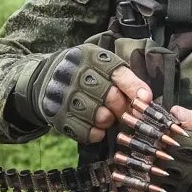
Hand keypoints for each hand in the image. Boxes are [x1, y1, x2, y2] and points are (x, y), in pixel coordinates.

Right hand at [22, 45, 150, 143]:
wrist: (44, 80)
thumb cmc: (84, 73)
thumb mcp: (101, 66)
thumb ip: (125, 79)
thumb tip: (146, 99)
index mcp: (91, 57)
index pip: (119, 74)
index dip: (135, 89)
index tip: (145, 100)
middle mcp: (76, 73)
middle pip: (112, 97)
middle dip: (123, 108)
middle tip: (123, 111)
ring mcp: (64, 94)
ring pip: (100, 116)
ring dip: (108, 121)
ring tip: (106, 116)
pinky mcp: (57, 114)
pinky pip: (85, 131)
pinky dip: (95, 133)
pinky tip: (95, 127)